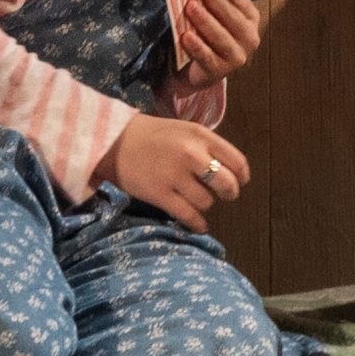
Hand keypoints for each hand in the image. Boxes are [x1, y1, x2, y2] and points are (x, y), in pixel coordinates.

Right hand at [101, 114, 249, 230]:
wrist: (112, 141)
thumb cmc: (152, 136)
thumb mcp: (184, 130)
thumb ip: (207, 146)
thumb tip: (230, 171)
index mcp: (200, 135)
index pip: (236, 160)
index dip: (242, 176)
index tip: (241, 181)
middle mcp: (191, 154)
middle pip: (227, 184)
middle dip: (230, 193)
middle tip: (225, 195)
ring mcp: (175, 175)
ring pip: (207, 202)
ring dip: (205, 204)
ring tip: (196, 199)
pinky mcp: (160, 194)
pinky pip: (188, 215)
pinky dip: (197, 224)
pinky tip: (198, 224)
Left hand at [176, 0, 261, 89]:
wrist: (202, 68)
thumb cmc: (209, 34)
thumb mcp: (214, 15)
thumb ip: (213, 0)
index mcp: (251, 19)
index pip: (240, 0)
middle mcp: (250, 38)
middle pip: (232, 17)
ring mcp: (237, 57)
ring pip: (220, 37)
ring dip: (205, 20)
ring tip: (190, 7)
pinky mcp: (220, 71)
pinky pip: (207, 57)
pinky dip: (197, 46)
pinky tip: (186, 36)